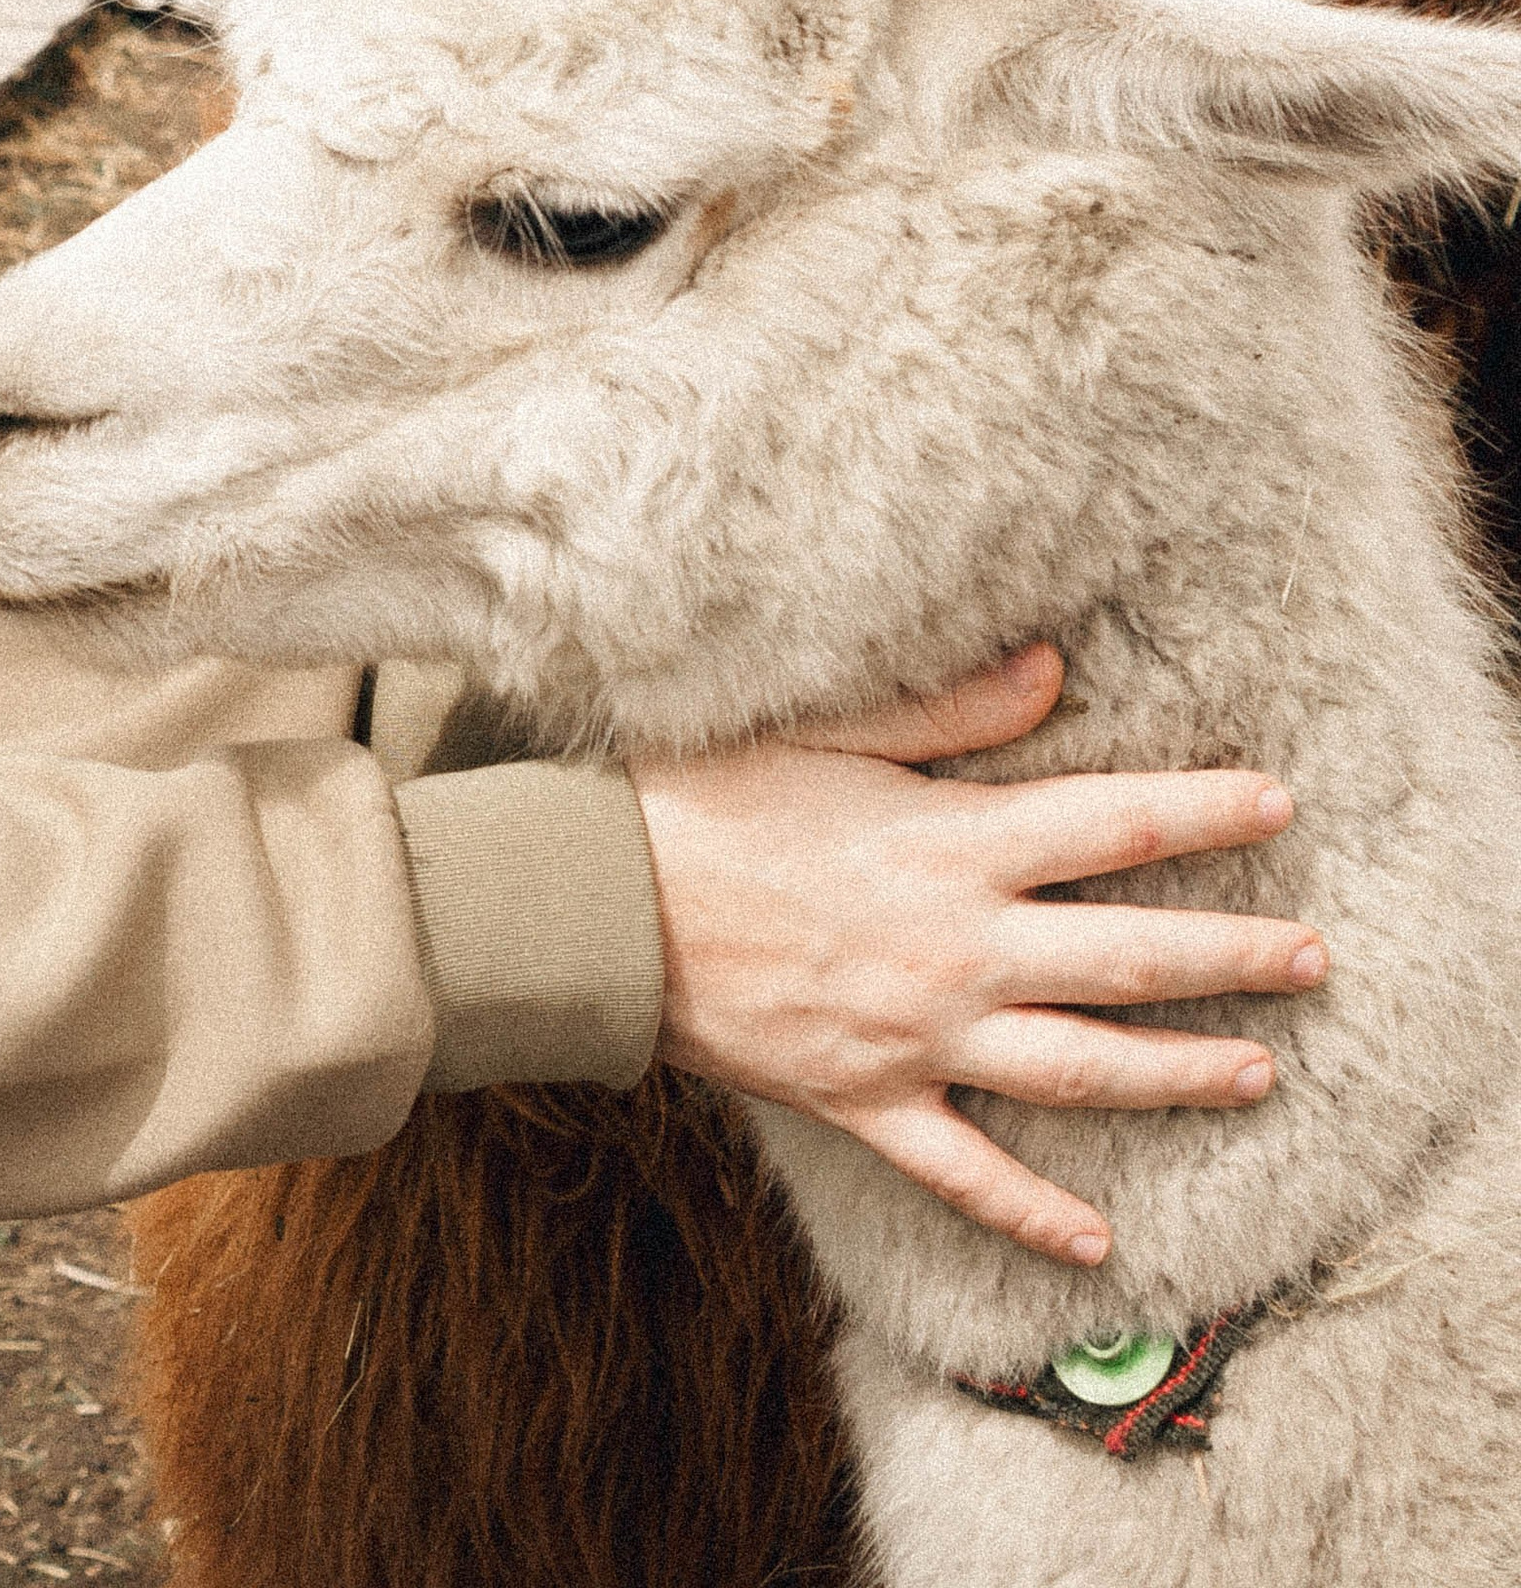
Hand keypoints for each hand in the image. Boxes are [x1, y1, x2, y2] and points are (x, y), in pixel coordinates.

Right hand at [625, 644, 1326, 1265]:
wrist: (595, 904)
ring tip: (1258, 1073)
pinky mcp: (865, 1100)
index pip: (1111, 825)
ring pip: (1078, 1068)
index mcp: (949, 844)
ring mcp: (916, 1036)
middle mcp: (955, 948)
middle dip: (1233, 958)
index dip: (1203, 812)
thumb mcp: (826, 729)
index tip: (1277, 804)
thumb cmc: (702, 797)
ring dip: (1178, 1074)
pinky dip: (1034, 1212)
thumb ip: (949, 711)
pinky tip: (1097, 1240)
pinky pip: (965, 1172)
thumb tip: (1052, 669)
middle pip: (1128, 957)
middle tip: (1313, 959)